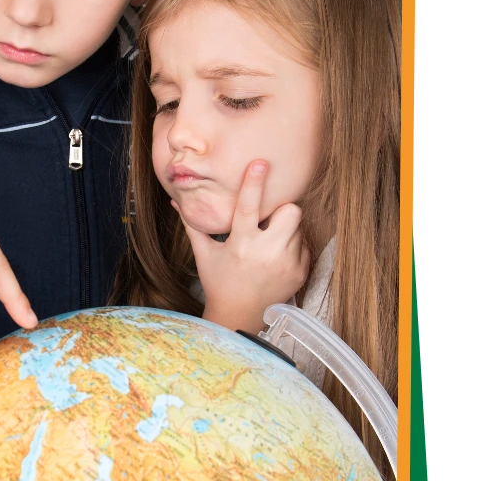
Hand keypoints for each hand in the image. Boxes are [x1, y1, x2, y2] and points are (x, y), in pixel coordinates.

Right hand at [174, 160, 309, 335]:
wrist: (240, 316)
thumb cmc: (219, 282)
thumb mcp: (205, 253)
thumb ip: (193, 225)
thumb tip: (176, 201)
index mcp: (241, 244)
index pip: (249, 207)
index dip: (254, 183)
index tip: (260, 163)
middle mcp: (266, 253)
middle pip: (290, 211)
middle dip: (281, 209)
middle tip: (269, 218)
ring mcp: (287, 263)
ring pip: (298, 226)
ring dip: (285, 228)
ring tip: (269, 242)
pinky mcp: (300, 271)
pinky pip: (304, 244)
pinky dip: (292, 246)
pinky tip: (277, 257)